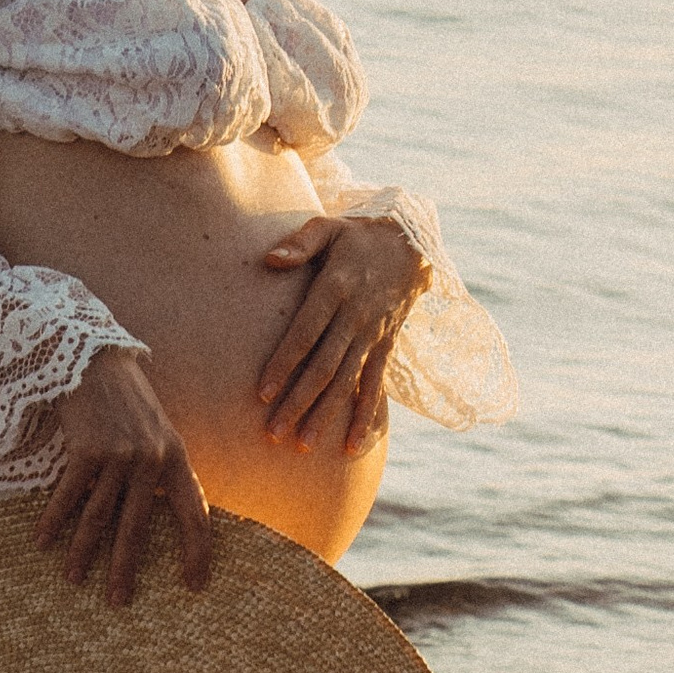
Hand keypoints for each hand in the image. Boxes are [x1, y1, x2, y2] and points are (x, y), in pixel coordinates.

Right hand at [33, 347, 213, 603]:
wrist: (94, 359)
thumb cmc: (126, 400)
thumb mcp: (157, 432)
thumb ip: (161, 470)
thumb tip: (162, 514)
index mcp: (177, 458)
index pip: (195, 513)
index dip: (197, 552)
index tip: (194, 585)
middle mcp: (151, 459)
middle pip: (137, 527)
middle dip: (125, 568)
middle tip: (118, 601)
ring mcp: (119, 454)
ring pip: (98, 517)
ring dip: (83, 552)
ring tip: (74, 580)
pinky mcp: (87, 448)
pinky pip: (68, 495)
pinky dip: (53, 520)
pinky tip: (42, 542)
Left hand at [256, 215, 431, 454]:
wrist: (411, 244)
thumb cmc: (356, 237)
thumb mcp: (328, 227)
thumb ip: (300, 243)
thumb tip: (270, 259)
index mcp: (336, 288)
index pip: (305, 332)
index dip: (284, 362)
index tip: (262, 391)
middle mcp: (356, 316)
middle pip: (324, 366)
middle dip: (298, 401)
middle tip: (274, 432)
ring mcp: (373, 334)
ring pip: (347, 381)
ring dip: (326, 414)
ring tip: (305, 444)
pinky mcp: (386, 346)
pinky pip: (375, 385)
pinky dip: (366, 415)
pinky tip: (353, 444)